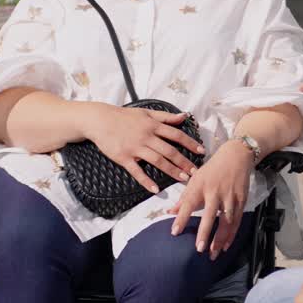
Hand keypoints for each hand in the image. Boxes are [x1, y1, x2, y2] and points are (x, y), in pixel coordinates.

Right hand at [76, 103, 204, 192]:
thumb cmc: (124, 116)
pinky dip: (146, 181)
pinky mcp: (124, 158)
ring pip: (157, 161)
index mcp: (153, 126)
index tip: (201, 151)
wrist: (100, 120)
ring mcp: (135, 148)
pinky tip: (155, 190)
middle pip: (169, 151)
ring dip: (171, 170)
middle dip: (184, 162)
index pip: (176, 135)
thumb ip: (166, 116)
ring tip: (183, 179)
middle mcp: (146, 137)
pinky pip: (137, 171)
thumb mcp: (146, 112)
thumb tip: (184, 116)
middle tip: (195, 172)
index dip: (190, 143)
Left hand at [167, 140, 254, 258]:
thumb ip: (184, 197)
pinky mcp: (241, 200)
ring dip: (220, 239)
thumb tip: (170, 211)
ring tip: (212, 254)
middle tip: (199, 249)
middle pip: (209, 215)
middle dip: (204, 232)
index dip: (181, 218)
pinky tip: (225, 246)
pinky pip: (236, 221)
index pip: (188, 204)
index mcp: (201, 185)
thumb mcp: (196, 178)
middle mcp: (215, 191)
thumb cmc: (213, 169)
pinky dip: (231, 234)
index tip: (175, 232)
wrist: (237, 156)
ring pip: (226, 221)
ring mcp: (230, 196)